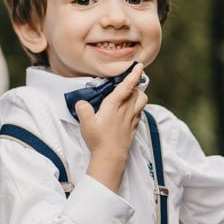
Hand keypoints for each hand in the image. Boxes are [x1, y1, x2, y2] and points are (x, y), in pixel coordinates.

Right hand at [77, 62, 147, 191]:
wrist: (111, 158)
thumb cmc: (98, 140)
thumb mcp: (86, 123)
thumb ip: (83, 109)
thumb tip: (81, 102)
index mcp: (114, 106)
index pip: (127, 86)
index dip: (133, 74)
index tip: (139, 65)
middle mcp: (126, 110)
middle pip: (138, 92)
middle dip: (135, 85)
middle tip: (128, 82)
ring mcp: (131, 119)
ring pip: (142, 102)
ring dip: (139, 95)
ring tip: (131, 94)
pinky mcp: (133, 127)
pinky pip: (139, 112)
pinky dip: (137, 107)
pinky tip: (130, 110)